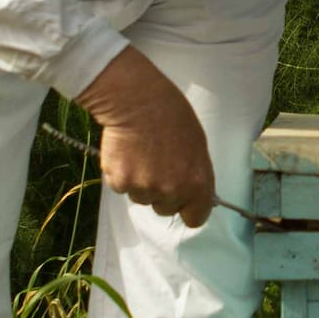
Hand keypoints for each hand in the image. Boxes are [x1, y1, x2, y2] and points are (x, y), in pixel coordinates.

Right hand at [75, 46, 215, 228]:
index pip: (195, 219)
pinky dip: (122, 174)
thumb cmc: (172, 115)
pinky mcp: (120, 181)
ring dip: (141, 182)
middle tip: (159, 164)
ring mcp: (144, 188)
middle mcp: (171, 190)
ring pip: (142, 198)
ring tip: (142, 153)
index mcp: (197, 183)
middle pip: (166, 210)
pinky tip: (126, 152)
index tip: (184, 202)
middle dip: (162, 193)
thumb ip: (197, 174)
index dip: (189, 209)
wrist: (137, 99)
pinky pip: (122, 187)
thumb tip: (196, 192)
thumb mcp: (198, 145)